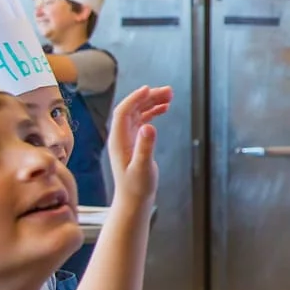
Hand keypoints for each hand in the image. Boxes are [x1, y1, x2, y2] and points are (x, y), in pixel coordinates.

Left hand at [106, 86, 170, 203]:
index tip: (149, 89)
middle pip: (132, 109)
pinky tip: (164, 108)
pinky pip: (143, 120)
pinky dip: (153, 112)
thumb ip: (145, 147)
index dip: (135, 99)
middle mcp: (121, 136)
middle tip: (168, 91)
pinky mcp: (135, 141)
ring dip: (152, 102)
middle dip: (148, 97)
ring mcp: (128, 137)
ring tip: (170, 96)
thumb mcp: (143, 168)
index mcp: (119, 140)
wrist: (134, 199)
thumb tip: (150, 126)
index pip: (123, 112)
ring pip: (138, 113)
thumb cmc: (137, 187)